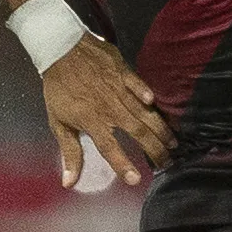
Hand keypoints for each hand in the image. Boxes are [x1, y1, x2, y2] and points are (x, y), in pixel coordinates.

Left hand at [41, 36, 171, 187]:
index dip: (123, 165)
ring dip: (160, 128)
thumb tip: (69, 182)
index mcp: (92, 121)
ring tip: (172, 141)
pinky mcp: (123, 72)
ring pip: (144, 112)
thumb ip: (69, 153)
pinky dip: (147, 93)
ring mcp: (118, 89)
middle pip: (137, 132)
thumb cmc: (58, 89)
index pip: (111, 148)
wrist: (60, 49)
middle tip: (166, 161)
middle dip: (154, 149)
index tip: (135, 180)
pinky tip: (156, 103)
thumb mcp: (58, 123)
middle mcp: (109, 108)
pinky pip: (139, 84)